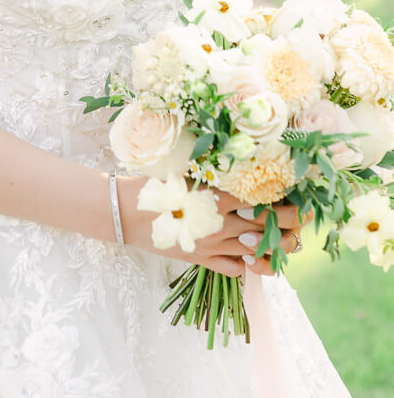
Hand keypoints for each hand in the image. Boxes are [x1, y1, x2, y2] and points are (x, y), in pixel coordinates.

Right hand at [119, 175, 312, 277]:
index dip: (286, 201)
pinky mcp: (202, 260)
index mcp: (216, 198)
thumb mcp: (185, 170)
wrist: (126, 212)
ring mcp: (212, 245)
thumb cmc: (154, 184)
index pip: (262, 202)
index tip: (302, 197)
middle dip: (290, 224)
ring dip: (276, 249)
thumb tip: (239, 160)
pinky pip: (234, 269)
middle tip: (303, 217)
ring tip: (287, 242)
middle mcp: (219, 224)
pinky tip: (253, 258)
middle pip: (266, 228)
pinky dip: (247, 266)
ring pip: (256, 253)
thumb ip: (213, 170)